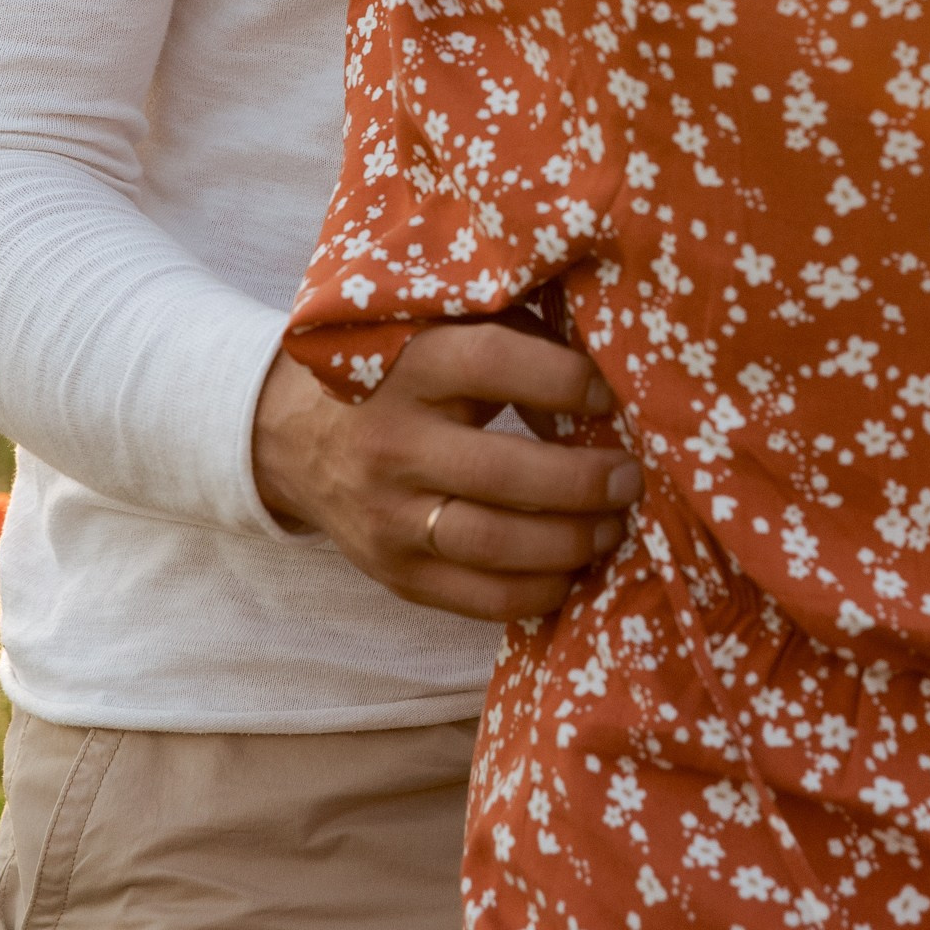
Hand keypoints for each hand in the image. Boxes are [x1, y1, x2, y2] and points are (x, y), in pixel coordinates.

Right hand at [252, 327, 638, 624]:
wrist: (299, 437)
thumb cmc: (403, 371)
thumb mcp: (444, 331)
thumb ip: (518, 342)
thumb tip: (608, 381)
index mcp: (409, 365)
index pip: (494, 364)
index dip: (564, 379)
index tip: (609, 390)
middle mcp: (393, 443)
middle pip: (504, 473)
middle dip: (584, 482)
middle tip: (631, 477)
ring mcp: (389, 516)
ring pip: (496, 545)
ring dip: (571, 542)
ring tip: (612, 526)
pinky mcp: (394, 572)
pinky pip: (479, 598)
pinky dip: (539, 591)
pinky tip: (572, 568)